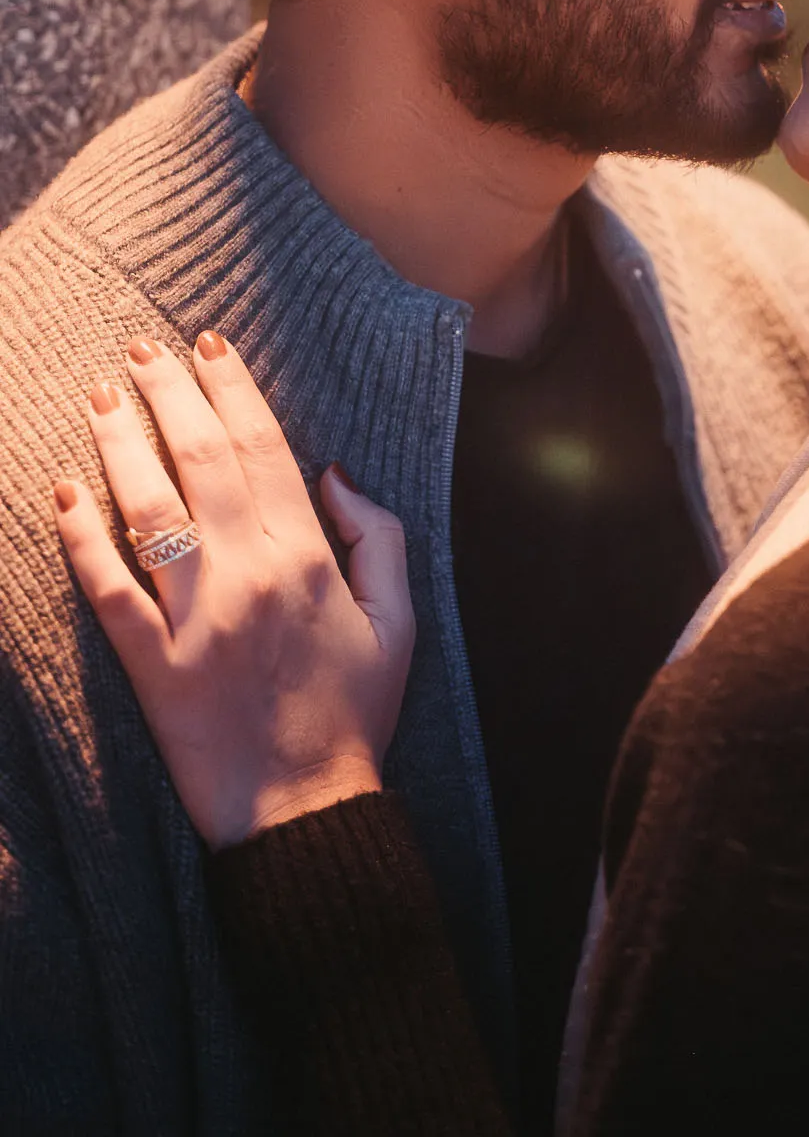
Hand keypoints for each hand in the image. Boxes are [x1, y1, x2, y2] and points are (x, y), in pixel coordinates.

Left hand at [52, 330, 415, 848]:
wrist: (306, 810)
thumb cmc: (355, 710)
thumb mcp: (399, 618)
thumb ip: (376, 536)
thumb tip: (335, 472)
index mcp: (310, 557)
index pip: (264, 448)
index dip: (233, 389)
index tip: (209, 344)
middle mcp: (250, 575)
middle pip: (202, 462)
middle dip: (171, 395)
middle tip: (142, 349)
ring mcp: (196, 621)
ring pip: (150, 512)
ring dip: (122, 446)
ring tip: (103, 397)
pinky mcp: (152, 668)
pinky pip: (108, 592)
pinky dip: (82, 539)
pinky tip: (63, 494)